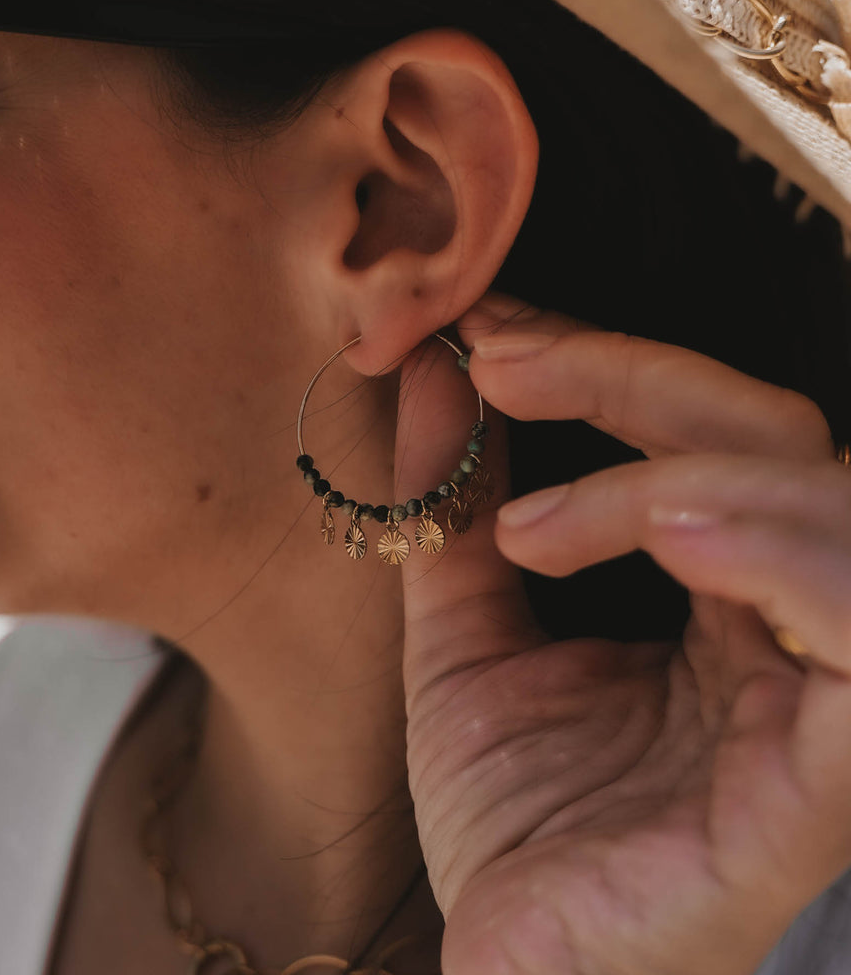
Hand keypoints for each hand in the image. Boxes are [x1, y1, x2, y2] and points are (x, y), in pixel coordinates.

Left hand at [396, 293, 850, 974]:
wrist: (522, 974)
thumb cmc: (510, 823)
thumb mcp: (461, 645)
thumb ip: (451, 516)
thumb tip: (433, 378)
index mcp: (718, 597)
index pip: (701, 432)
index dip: (600, 358)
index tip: (484, 332)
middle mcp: (788, 630)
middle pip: (767, 435)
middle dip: (626, 376)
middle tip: (497, 362)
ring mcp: (821, 702)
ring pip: (824, 506)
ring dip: (683, 458)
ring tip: (538, 505)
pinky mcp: (824, 784)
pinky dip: (778, 554)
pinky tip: (662, 532)